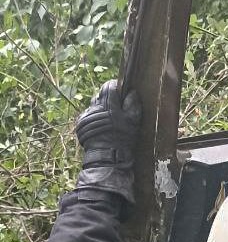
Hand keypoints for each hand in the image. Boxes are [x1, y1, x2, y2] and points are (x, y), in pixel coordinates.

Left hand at [74, 79, 141, 203]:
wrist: (106, 155)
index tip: (122, 93)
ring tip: (109, 120)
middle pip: (101, 95)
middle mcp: (95, 105)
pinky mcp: (81, 122)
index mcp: (108, 103)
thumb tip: (132, 93)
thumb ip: (133, 105)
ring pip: (94, 105)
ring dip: (101, 109)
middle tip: (118, 109)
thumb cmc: (122, 138)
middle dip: (109, 99)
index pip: (109, 86)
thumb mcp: (133, 122)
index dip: (117, 88)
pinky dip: (95, 118)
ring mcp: (86, 114)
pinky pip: (89, 115)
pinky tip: (102, 127)